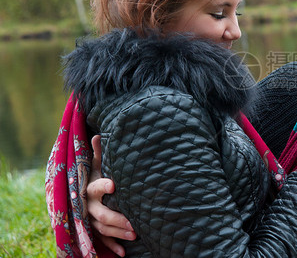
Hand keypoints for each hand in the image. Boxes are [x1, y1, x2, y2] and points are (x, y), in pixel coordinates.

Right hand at [88, 136, 134, 256]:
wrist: (76, 193)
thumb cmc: (92, 175)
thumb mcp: (94, 165)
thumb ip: (98, 153)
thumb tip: (98, 134)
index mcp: (89, 188)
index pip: (96, 187)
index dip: (104, 186)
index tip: (114, 184)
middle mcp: (87, 205)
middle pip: (102, 214)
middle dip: (118, 219)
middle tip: (134, 223)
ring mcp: (89, 219)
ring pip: (103, 229)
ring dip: (118, 234)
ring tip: (136, 234)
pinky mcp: (92, 229)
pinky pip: (101, 241)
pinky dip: (112, 247)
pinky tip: (124, 253)